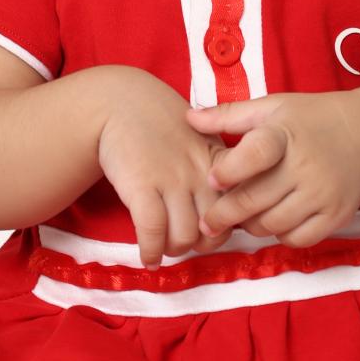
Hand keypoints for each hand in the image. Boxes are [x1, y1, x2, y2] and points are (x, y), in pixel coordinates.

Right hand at [96, 68, 238, 268]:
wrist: (121, 103)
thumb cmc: (161, 124)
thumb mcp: (201, 137)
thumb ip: (218, 167)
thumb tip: (227, 207)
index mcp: (218, 161)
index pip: (238, 206)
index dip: (227, 225)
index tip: (210, 229)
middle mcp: (199, 173)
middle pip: (214, 230)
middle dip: (200, 244)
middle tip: (185, 242)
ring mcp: (171, 180)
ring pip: (185, 237)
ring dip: (174, 250)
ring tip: (164, 247)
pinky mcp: (142, 185)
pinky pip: (153, 231)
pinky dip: (151, 251)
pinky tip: (148, 258)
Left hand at [184, 91, 359, 248]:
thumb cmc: (309, 119)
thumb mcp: (272, 107)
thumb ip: (229, 115)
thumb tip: (189, 118)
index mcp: (286, 134)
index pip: (256, 154)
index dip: (230, 170)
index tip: (211, 180)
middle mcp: (307, 165)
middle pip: (256, 200)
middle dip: (224, 214)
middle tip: (206, 223)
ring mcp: (324, 193)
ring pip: (272, 224)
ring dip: (250, 226)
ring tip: (241, 218)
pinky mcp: (337, 215)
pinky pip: (298, 239)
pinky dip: (280, 235)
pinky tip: (273, 221)